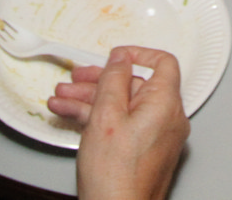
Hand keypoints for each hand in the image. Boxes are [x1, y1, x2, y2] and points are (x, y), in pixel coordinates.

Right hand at [52, 47, 188, 199]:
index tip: (115, 57)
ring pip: (125, 106)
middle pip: (136, 86)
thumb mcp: (106, 115)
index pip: (163, 63)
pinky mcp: (146, 151)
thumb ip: (113, 79)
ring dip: (92, 100)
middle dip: (100, 81)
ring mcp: (158, 137)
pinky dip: (101, 118)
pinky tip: (74, 116)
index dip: (137, 54)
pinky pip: (125, 124)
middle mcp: (168, 119)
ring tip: (63, 99)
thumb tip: (120, 59)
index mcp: (165, 104)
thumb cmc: (116, 176)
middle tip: (76, 80)